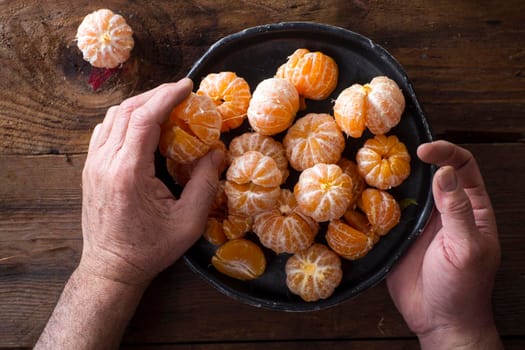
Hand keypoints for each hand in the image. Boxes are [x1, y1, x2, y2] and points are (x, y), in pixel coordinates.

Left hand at [80, 78, 224, 286]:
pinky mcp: (90, 169)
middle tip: (180, 91)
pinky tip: (142, 124)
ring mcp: (93, 164)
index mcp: (128, 172)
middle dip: (156, 95)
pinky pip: (105, 130)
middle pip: (127, 111)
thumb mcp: (188, 222)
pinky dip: (125, 118)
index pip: (144, 118)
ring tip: (165, 104)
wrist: (111, 268)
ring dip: (140, 104)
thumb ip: (205, 183)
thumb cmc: (150, 249)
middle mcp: (105, 162)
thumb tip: (218, 152)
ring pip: (113, 117)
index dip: (167, 96)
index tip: (187, 85)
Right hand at [387, 141, 501, 348]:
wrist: (439, 320)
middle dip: (412, 160)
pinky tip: (364, 194)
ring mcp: (420, 222)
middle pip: (431, 173)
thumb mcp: (466, 247)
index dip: (445, 152)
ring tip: (373, 167)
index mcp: (470, 207)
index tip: (424, 151)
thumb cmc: (463, 287)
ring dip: (392, 179)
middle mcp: (444, 209)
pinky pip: (387, 212)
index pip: (462, 167)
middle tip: (390, 151)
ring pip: (406, 190)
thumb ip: (456, 210)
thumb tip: (444, 172)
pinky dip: (376, 202)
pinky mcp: (398, 235)